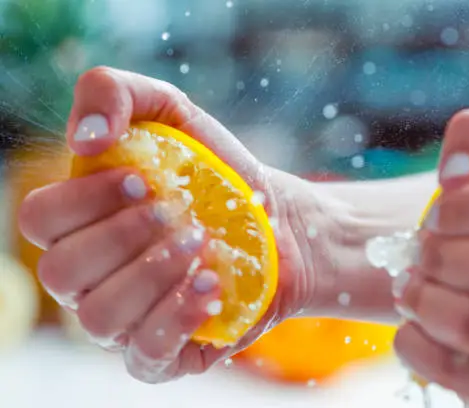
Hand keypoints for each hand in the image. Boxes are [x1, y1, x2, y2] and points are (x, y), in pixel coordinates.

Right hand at [18, 67, 325, 382]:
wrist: (275, 221)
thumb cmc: (216, 174)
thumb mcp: (171, 112)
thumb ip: (113, 93)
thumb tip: (84, 138)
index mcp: (81, 222)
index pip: (40, 220)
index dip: (84, 199)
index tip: (143, 179)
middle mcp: (90, 276)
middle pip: (62, 270)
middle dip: (124, 235)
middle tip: (177, 213)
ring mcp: (123, 320)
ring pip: (98, 316)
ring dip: (153, 274)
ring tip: (201, 246)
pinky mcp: (163, 353)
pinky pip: (144, 354)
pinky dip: (176, 317)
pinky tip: (210, 285)